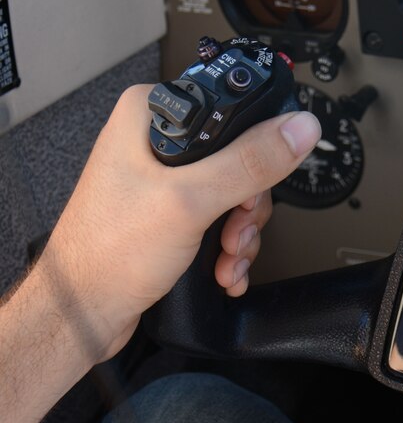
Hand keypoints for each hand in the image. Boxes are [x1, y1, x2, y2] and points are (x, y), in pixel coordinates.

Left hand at [36, 84, 319, 361]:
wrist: (84, 312)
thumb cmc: (107, 254)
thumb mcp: (191, 201)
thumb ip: (249, 162)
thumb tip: (298, 128)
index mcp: (152, 116)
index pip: (231, 111)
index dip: (254, 150)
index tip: (253, 185)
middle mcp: (156, 143)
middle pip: (240, 159)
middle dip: (246, 207)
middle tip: (233, 227)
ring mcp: (164, 181)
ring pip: (235, 195)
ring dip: (240, 235)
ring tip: (225, 257)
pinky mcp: (171, 213)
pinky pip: (221, 220)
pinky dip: (228, 248)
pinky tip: (221, 268)